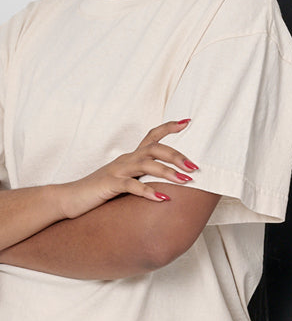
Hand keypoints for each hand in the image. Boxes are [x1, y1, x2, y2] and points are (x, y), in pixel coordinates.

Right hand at [57, 120, 199, 218]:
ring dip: (168, 172)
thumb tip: (171, 181)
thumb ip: (145, 176)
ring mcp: (117, 171)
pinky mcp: (109, 184)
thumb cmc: (101, 190)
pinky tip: (162, 198)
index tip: (188, 122)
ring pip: (146, 165)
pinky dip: (148, 191)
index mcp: (131, 157)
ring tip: (186, 181)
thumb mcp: (127, 180)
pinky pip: (131, 186)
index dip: (169, 127)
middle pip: (155, 149)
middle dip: (177, 156)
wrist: (69, 198)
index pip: (152, 136)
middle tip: (195, 167)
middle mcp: (126, 160)